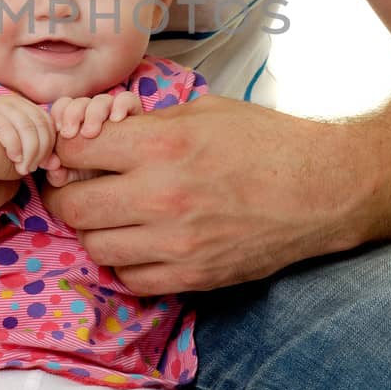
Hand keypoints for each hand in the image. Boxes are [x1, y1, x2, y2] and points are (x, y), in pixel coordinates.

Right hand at [0, 93, 56, 174]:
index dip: (49, 146)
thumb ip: (37, 154)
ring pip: (26, 127)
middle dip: (40, 151)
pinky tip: (12, 159)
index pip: (47, 124)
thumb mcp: (15, 148)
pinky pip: (5, 128)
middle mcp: (12, 101)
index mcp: (23, 106)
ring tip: (22, 168)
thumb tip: (57, 165)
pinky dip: (14, 145)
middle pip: (39, 126)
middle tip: (30, 169)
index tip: (41, 165)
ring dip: (29, 152)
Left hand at [38, 95, 368, 293]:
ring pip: (94, 246)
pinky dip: (125, 261)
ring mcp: (175, 243)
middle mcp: (161, 196)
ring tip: (114, 213)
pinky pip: (129, 279)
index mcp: (161, 143)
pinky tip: (140, 241)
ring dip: (95, 229)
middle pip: (72, 206)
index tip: (75, 150)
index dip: (67, 147)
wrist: (324, 188)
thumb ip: (145, 124)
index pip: (73, 150)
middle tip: (80, 185)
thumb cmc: (265, 141)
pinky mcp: (192, 276)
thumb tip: (96, 135)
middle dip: (68, 193)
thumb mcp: (201, 111)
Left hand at [44, 90, 142, 185]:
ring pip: (101, 100)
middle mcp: (93, 115)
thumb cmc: (98, 176)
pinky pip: (127, 99)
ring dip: (93, 113)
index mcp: (76, 124)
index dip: (59, 114)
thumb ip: (60, 174)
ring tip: (90, 133)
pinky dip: (120, 105)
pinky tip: (117, 119)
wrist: (131, 181)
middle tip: (69, 134)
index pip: (63, 107)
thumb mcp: (76, 178)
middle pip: (80, 102)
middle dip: (72, 114)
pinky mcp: (134, 113)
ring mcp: (113, 112)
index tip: (59, 131)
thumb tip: (52, 167)